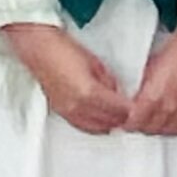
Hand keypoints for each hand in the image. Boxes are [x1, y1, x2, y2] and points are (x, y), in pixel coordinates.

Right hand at [2, 22, 129, 134]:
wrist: (40, 49)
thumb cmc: (64, 50)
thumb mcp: (95, 63)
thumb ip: (108, 81)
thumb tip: (117, 92)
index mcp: (88, 92)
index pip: (117, 110)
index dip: (129, 110)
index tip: (136, 107)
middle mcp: (77, 106)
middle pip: (107, 122)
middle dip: (121, 119)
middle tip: (130, 114)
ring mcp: (67, 110)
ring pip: (94, 128)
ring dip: (108, 124)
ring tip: (117, 118)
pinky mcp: (60, 111)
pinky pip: (81, 125)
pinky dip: (94, 126)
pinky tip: (100, 121)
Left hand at [128, 18, 176, 136]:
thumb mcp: (148, 70)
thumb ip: (140, 89)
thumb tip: (132, 101)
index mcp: (154, 97)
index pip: (133, 122)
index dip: (127, 121)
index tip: (125, 118)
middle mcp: (169, 108)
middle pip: (147, 130)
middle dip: (139, 124)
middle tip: (136, 118)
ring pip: (163, 132)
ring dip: (155, 127)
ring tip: (151, 119)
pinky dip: (172, 127)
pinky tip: (168, 120)